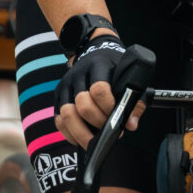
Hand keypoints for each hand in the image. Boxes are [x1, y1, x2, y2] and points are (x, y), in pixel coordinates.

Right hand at [55, 34, 145, 148]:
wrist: (94, 52)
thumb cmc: (114, 68)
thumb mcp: (128, 78)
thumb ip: (134, 101)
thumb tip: (131, 124)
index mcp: (98, 66)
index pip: (99, 89)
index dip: (108, 108)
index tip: (118, 118)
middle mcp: (78, 75)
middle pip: (82, 104)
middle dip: (97, 123)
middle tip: (109, 131)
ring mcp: (66, 86)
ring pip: (66, 114)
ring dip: (81, 132)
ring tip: (94, 140)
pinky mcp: (58, 97)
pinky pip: (59, 120)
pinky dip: (69, 134)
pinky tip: (81, 138)